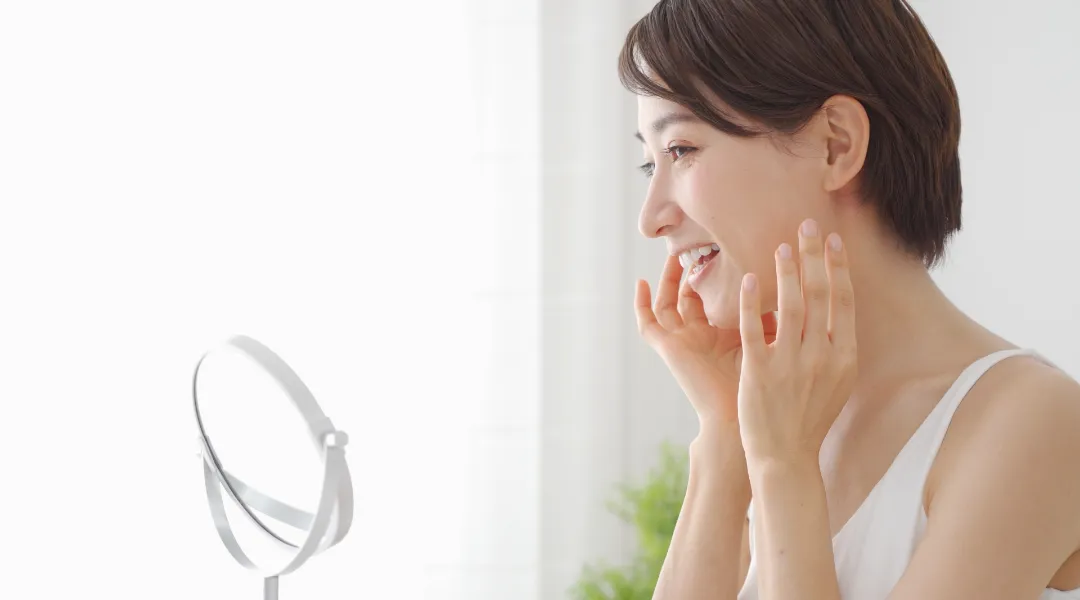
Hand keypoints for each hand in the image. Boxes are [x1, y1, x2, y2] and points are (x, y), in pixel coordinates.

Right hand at [636, 253, 776, 424]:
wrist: (742, 418)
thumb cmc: (762, 389)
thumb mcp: (767, 342)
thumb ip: (771, 315)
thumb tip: (790, 282)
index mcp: (721, 336)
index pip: (713, 299)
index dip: (714, 277)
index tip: (724, 251)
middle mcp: (699, 337)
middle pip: (687, 297)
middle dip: (689, 272)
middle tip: (697, 246)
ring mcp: (681, 342)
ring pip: (666, 304)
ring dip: (667, 280)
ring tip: (673, 256)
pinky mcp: (668, 349)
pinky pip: (647, 324)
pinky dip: (641, 304)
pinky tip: (640, 283)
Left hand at [736, 220, 857, 463]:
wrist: (786, 456)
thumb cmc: (811, 417)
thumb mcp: (837, 382)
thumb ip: (838, 346)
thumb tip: (840, 309)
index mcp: (845, 356)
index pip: (844, 301)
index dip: (838, 267)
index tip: (832, 240)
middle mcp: (822, 356)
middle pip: (820, 295)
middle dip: (813, 256)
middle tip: (805, 224)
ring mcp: (791, 364)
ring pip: (789, 306)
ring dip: (785, 271)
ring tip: (779, 245)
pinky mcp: (760, 372)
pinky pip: (755, 329)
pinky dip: (753, 303)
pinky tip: (749, 280)